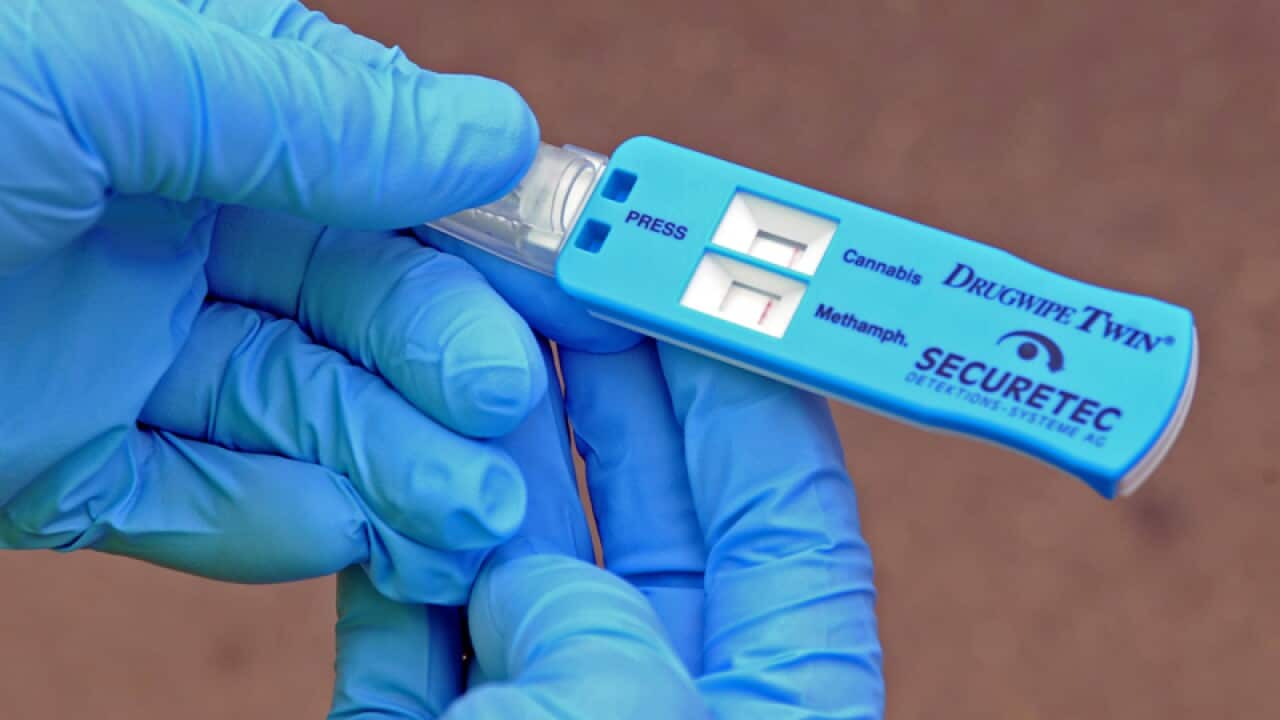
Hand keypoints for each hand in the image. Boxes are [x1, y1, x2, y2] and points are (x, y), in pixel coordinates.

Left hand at [0, 0, 544, 603]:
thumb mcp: (96, 73)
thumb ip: (302, 111)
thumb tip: (496, 134)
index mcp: (187, 108)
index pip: (379, 172)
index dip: (484, 231)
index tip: (572, 286)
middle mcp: (167, 228)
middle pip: (353, 308)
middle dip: (440, 364)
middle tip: (505, 411)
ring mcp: (117, 350)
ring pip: (292, 415)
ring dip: (389, 466)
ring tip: (470, 515)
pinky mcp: (55, 464)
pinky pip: (185, 503)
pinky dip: (266, 524)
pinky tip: (339, 532)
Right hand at [333, 244, 883, 717]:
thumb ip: (604, 624)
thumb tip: (515, 581)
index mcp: (771, 699)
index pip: (778, 499)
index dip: (737, 372)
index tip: (688, 271)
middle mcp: (658, 695)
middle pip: (642, 498)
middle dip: (598, 370)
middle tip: (556, 261)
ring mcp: (543, 709)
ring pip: (517, 541)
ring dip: (480, 432)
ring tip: (451, 316)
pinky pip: (415, 612)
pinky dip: (390, 534)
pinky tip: (377, 438)